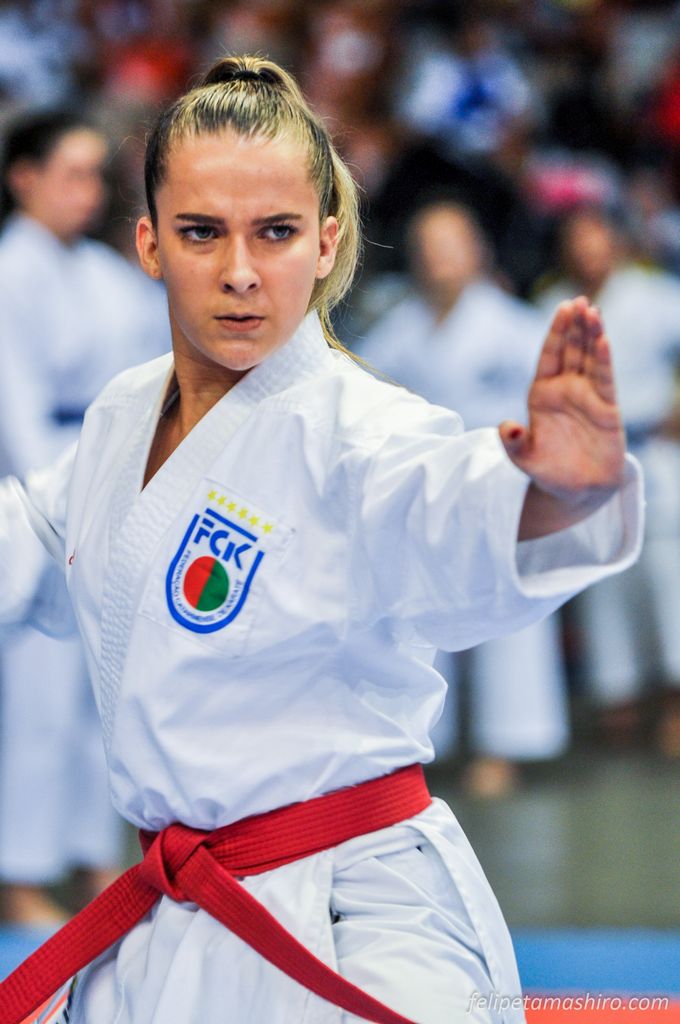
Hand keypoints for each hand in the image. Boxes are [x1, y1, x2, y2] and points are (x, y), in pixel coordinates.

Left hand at [499, 297, 625, 539]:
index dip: (555, 332)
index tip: (562, 308)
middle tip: (580, 301)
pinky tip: (604, 340)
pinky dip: (604, 360)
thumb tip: (505, 427)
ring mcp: (587, 397)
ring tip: (593, 311)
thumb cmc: (547, 471)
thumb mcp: (523, 458)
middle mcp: (565, 390)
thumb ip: (513, 442)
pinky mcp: (607, 408)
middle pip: (570, 350)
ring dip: (592, 335)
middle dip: (574, 326)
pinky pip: (605, 379)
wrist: (576, 490)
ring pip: (590, 359)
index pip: (548, 356)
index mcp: (541, 394)